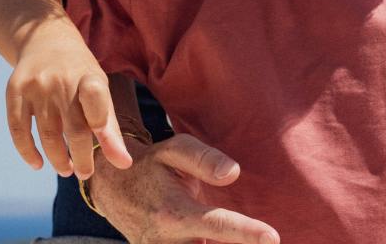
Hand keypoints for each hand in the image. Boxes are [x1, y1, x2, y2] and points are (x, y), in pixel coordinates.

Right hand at [5, 18, 131, 178]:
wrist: (46, 40)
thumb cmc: (80, 74)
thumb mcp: (100, 89)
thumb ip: (110, 127)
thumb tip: (125, 164)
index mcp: (88, 76)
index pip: (95, 96)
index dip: (99, 119)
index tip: (100, 139)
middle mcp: (62, 80)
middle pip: (74, 127)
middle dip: (81, 157)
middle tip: (85, 174)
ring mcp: (37, 85)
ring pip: (47, 135)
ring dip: (57, 159)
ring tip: (66, 170)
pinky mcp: (15, 90)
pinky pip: (18, 130)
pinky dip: (27, 152)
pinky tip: (37, 163)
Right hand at [89, 132, 279, 243]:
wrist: (113, 189)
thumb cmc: (151, 165)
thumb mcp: (174, 150)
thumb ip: (204, 159)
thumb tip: (234, 172)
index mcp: (175, 213)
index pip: (218, 225)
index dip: (247, 234)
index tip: (272, 238)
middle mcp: (167, 243)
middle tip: (266, 241)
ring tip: (251, 240)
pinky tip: (220, 239)